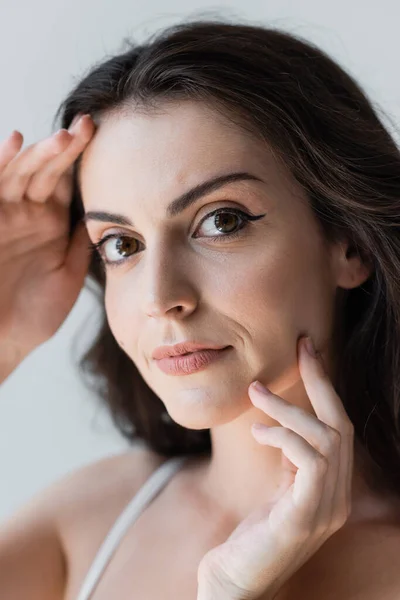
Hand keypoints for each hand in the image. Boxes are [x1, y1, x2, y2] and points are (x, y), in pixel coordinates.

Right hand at [0, 114, 94, 363]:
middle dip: (66, 147)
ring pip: (21, 172)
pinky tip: (15, 142)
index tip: (107, 139)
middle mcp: (26, 213)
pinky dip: (1, 163)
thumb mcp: (67, 275)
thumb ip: (81, 243)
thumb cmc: (32, 316)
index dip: (83, 160)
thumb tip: (105, 216)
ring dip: (40, 152)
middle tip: (89, 126)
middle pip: (46, 170)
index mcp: (50, 223)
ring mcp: (3, 214)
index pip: (66, 182)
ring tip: (64, 136)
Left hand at [197, 336, 353, 599]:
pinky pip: (310, 461)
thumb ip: (289, 461)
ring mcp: (325, 509)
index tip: (308, 351)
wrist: (234, 583)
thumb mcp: (277, 490)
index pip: (338, 428)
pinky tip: (258, 431)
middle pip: (341, 424)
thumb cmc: (251, 536)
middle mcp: (338, 497)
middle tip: (298, 349)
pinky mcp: (304, 517)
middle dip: (321, 381)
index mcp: (332, 488)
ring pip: (326, 437)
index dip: (326, 387)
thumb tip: (280, 422)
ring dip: (290, 408)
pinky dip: (284, 436)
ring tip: (256, 393)